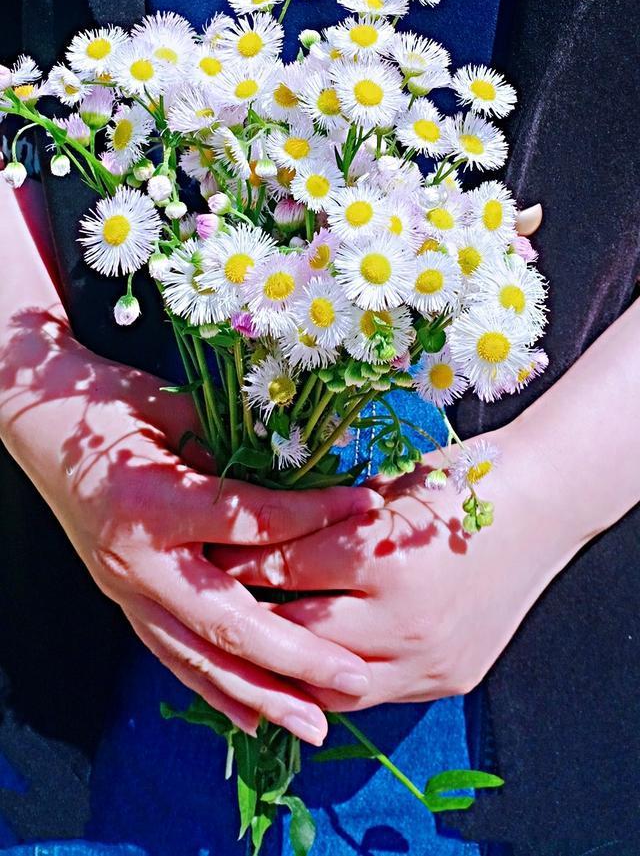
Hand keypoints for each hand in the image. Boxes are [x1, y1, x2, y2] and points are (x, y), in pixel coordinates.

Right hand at [0, 316, 381, 743]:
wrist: (37, 427)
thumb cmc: (109, 405)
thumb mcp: (172, 406)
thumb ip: (231, 444)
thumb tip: (302, 466)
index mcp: (150, 501)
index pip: (246, 521)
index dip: (311, 516)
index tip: (367, 509)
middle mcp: (134, 561)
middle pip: (226, 621)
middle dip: (295, 657)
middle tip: (353, 678)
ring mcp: (123, 590)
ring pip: (198, 658)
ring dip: (261, 695)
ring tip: (316, 724)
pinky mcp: (122, 602)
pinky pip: (172, 656)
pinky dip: (215, 690)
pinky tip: (255, 719)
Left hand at [213, 421, 579, 710]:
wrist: (540, 506)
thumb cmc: (456, 480)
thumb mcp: (381, 487)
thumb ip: (322, 516)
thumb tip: (255, 527)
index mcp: (381, 557)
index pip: (285, 572)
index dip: (238, 564)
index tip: (204, 556)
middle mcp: (401, 620)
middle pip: (297, 636)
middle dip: (248, 621)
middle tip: (210, 604)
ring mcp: (426, 659)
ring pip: (330, 684)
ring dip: (288, 666)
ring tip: (249, 645)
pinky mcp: (444, 681)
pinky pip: (373, 695)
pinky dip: (336, 678)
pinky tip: (308, 661)